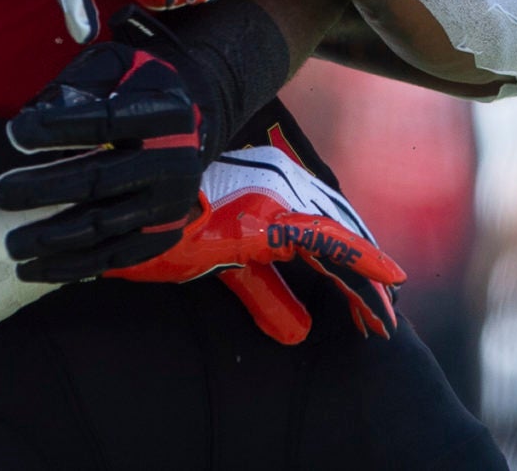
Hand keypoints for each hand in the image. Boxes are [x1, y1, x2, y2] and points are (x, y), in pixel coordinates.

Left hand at [0, 15, 229, 281]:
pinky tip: (29, 270)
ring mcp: (168, 206)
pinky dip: (68, 267)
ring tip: (9, 244)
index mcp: (163, 114)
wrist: (186, 129)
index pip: (107, 121)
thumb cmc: (137, 92)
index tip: (14, 132)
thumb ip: (82, 81)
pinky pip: (110, 259)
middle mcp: (173, 163)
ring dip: (52, 238)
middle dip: (45, 190)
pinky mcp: (159, 237)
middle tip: (0, 193)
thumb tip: (36, 112)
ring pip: (103, 227)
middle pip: (101, 180)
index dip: (60, 128)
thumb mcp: (119, 65)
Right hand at [110, 143, 406, 343]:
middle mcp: (283, 184)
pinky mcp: (265, 217)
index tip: (381, 293)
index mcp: (274, 190)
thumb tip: (298, 333)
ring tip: (387, 318)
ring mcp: (277, 196)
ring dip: (366, 281)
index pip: (327, 232)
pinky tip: (387, 278)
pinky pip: (326, 239)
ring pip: (340, 241)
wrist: (128, 202)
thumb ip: (265, 293)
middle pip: (339, 237)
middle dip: (365, 280)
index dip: (354, 263)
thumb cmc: (166, 224)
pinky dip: (360, 259)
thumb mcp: (225, 264)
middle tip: (388, 318)